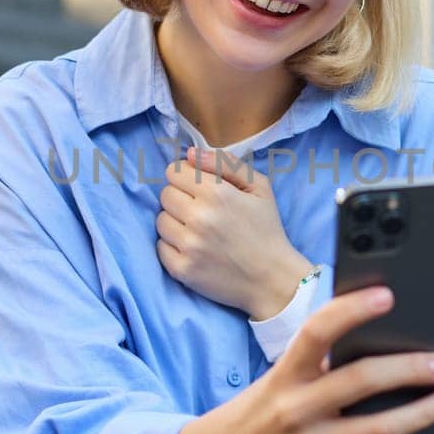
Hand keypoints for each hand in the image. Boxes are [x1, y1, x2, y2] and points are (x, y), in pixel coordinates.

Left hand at [155, 145, 310, 318]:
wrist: (272, 279)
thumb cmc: (267, 230)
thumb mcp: (259, 188)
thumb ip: (225, 164)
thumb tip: (189, 154)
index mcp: (217, 193)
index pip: (174, 172)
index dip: (187, 177)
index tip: (199, 188)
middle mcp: (199, 217)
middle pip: (165, 194)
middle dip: (181, 198)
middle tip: (201, 210)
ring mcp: (189, 246)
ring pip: (161, 220)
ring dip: (176, 222)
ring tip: (198, 230)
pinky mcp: (182, 270)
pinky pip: (160, 247)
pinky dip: (173, 246)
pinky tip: (194, 248)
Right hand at [177, 286, 433, 433]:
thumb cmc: (266, 402)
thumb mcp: (282, 373)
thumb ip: (321, 360)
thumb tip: (383, 338)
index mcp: (284, 374)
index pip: (317, 332)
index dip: (352, 310)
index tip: (387, 296)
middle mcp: (294, 409)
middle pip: (360, 382)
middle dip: (408, 369)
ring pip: (376, 431)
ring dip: (419, 414)